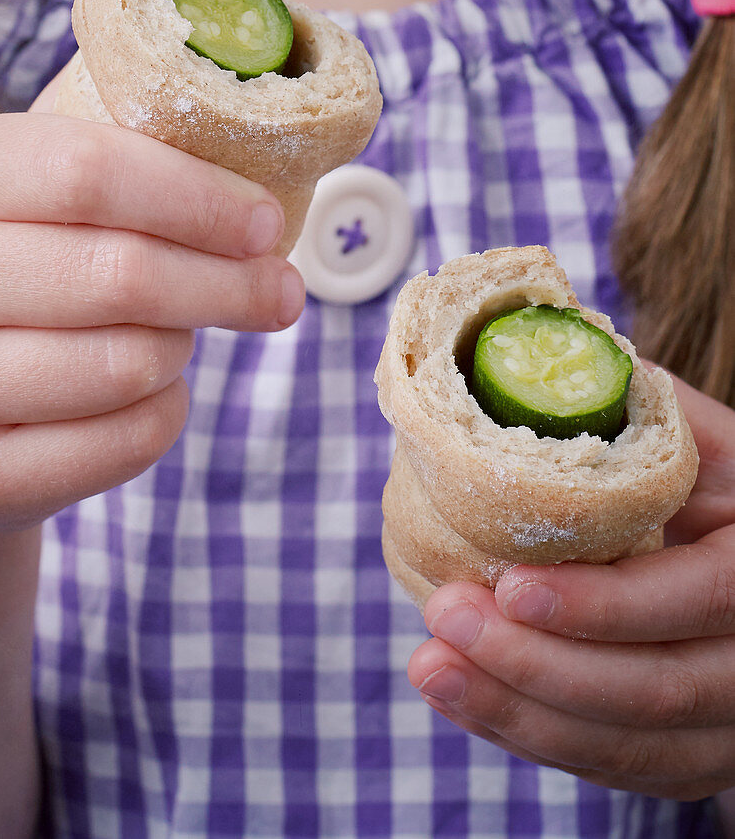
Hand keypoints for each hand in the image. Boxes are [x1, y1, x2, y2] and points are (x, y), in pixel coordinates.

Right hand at [0, 102, 302, 531]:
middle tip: (280, 291)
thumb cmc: (37, 275)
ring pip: (126, 365)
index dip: (197, 199)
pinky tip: (145, 394)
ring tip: (176, 337)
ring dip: (181, 350)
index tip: (265, 225)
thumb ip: (142, 173)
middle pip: (117, 276)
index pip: (88, 173)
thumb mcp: (60, 200)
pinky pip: (123, 442)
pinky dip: (163, 415)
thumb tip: (264, 208)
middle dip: (225, 285)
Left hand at [407, 375, 734, 799]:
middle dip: (536, 664)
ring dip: (517, 711)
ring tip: (430, 666)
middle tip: (444, 620)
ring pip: (631, 748)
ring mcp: (733, 721)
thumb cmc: (712, 481)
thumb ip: (638, 412)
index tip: (509, 587)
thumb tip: (538, 366)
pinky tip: (462, 695)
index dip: (606, 604)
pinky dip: (529, 735)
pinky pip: (613, 767)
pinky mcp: (693, 754)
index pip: (702, 598)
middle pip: (659, 689)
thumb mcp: (699, 440)